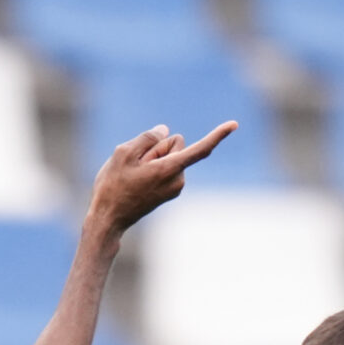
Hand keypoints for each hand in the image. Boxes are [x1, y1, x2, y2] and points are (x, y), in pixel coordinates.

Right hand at [87, 120, 239, 236]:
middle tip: (136, 165)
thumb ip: (147, 137)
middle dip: (159, 146)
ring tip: (134, 176)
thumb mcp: (123, 153)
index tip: (234, 124)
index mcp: (169, 170)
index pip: (200, 150)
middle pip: (176, 144)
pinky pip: (166, 167)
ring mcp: (174, 186)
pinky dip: (153, 167)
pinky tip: (137, 181)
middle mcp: (178, 179)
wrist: (109, 219)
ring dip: (153, 158)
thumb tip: (165, 131)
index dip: (217, 135)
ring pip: (170, 156)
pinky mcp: (169, 191)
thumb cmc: (113, 187)